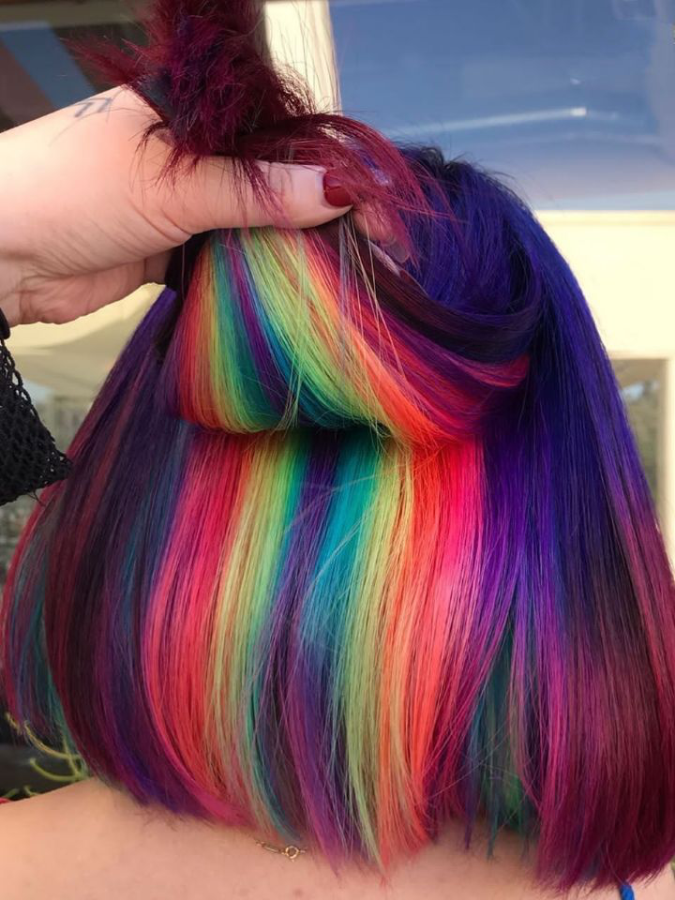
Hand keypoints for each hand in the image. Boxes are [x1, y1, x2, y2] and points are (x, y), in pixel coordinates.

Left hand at [0, 88, 360, 327]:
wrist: (1, 254)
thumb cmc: (71, 190)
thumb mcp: (170, 184)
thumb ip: (254, 191)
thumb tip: (335, 192)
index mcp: (191, 113)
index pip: (276, 135)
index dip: (324, 170)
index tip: (368, 209)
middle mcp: (191, 155)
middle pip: (269, 184)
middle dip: (314, 218)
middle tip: (367, 254)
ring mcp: (182, 205)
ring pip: (252, 226)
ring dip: (287, 252)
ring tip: (341, 277)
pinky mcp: (172, 251)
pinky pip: (228, 260)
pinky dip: (254, 276)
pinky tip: (291, 292)